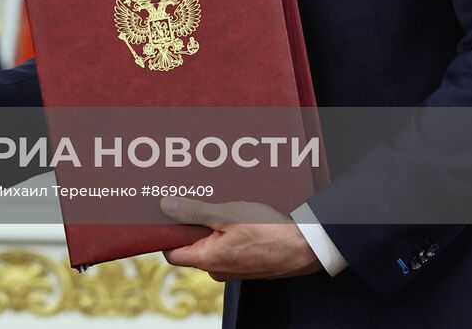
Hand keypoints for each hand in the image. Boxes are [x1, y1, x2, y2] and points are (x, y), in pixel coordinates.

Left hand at [159, 198, 321, 280]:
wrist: (306, 247)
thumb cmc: (268, 231)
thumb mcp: (227, 215)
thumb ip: (194, 212)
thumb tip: (165, 207)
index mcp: (207, 260)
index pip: (172, 253)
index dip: (166, 234)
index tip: (166, 215)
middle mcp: (218, 270)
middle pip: (191, 247)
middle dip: (191, 225)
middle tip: (194, 201)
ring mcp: (233, 269)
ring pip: (211, 245)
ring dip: (212, 227)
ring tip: (219, 205)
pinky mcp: (247, 265)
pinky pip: (228, 248)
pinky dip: (227, 233)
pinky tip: (237, 217)